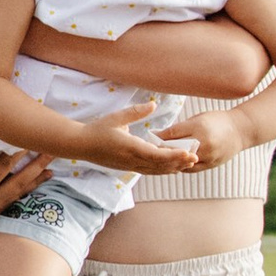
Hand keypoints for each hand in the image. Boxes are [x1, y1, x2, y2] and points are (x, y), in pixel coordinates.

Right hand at [84, 110, 198, 175]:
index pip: (158, 155)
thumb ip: (136, 112)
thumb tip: (154, 104)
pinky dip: (161, 170)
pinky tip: (170, 167)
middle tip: (195, 158)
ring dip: (172, 168)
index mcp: (131, 147)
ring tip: (187, 164)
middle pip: (160, 166)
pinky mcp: (127, 168)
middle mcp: (132, 160)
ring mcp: (129, 166)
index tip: (189, 154)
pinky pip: (148, 171)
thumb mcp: (117, 117)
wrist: (80, 145)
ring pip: (155, 171)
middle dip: (179, 163)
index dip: (175, 155)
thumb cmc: (97, 129)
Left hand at [156, 100, 243, 170]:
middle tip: (152, 149)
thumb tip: (161, 135)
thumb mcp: (199, 118)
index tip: (150, 136)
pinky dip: (182, 166)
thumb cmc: (217, 120)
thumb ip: (182, 127)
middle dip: (163, 149)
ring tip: (161, 158)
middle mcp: (204, 142)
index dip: (159, 136)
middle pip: (175, 148)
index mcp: (199, 127)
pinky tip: (174, 164)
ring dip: (171, 160)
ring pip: (183, 161)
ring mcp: (208, 155)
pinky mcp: (211, 164)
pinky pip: (192, 168)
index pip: (173, 133)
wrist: (241, 130)